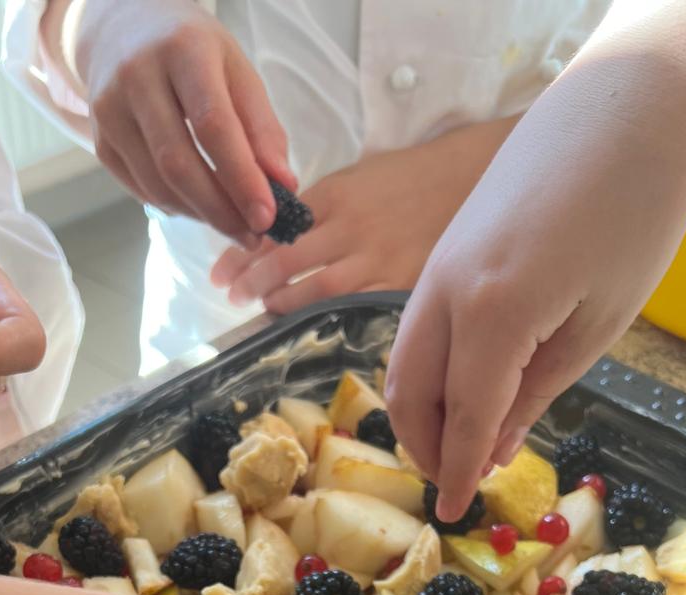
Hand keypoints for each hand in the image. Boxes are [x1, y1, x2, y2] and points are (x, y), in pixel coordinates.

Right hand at [76, 0, 292, 240]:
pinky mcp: (100, 140)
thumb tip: (283, 186)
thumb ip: (261, 127)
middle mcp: (138, 76)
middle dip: (221, 211)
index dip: (241, 178)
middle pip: (179, 164)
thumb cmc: (192, 51)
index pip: (213, 124)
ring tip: (232, 224)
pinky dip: (176, 208)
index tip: (268, 217)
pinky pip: (141, 190)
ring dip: (200, 215)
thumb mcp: (236, 69)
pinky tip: (199, 207)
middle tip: (253, 236)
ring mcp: (110, 110)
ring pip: (158, 185)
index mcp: (183, 50)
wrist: (123, 27)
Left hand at [210, 121, 516, 315]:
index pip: (278, 226)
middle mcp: (352, 227)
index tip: (220, 273)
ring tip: (265, 310)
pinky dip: (330, 318)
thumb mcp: (357, 177)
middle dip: (255, 280)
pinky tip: (312, 326)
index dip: (245, 252)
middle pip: (290, 259)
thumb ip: (318, 207)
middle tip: (233, 296)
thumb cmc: (406, 178)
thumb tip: (271, 236)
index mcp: (336, 194)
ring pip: (320, 289)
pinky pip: (358, 306)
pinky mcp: (401, 282)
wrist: (466, 179)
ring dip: (286, 303)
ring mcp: (377, 258)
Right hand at [386, 0, 685, 521]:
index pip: (461, 418)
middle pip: (408, 392)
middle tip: (456, 481)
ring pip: (403, 358)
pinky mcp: (448, 244)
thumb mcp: (601, 320)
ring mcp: (439, 263)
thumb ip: (537, 392)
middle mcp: (446, 291)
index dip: (457, 472)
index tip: (453, 516)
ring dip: (420, 409)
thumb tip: (493, 450)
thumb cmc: (639, 207)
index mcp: (492, 316)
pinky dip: (428, 367)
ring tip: (458, 441)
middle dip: (425, 447)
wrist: (636, 94)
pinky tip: (464, 383)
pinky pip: (419, 324)